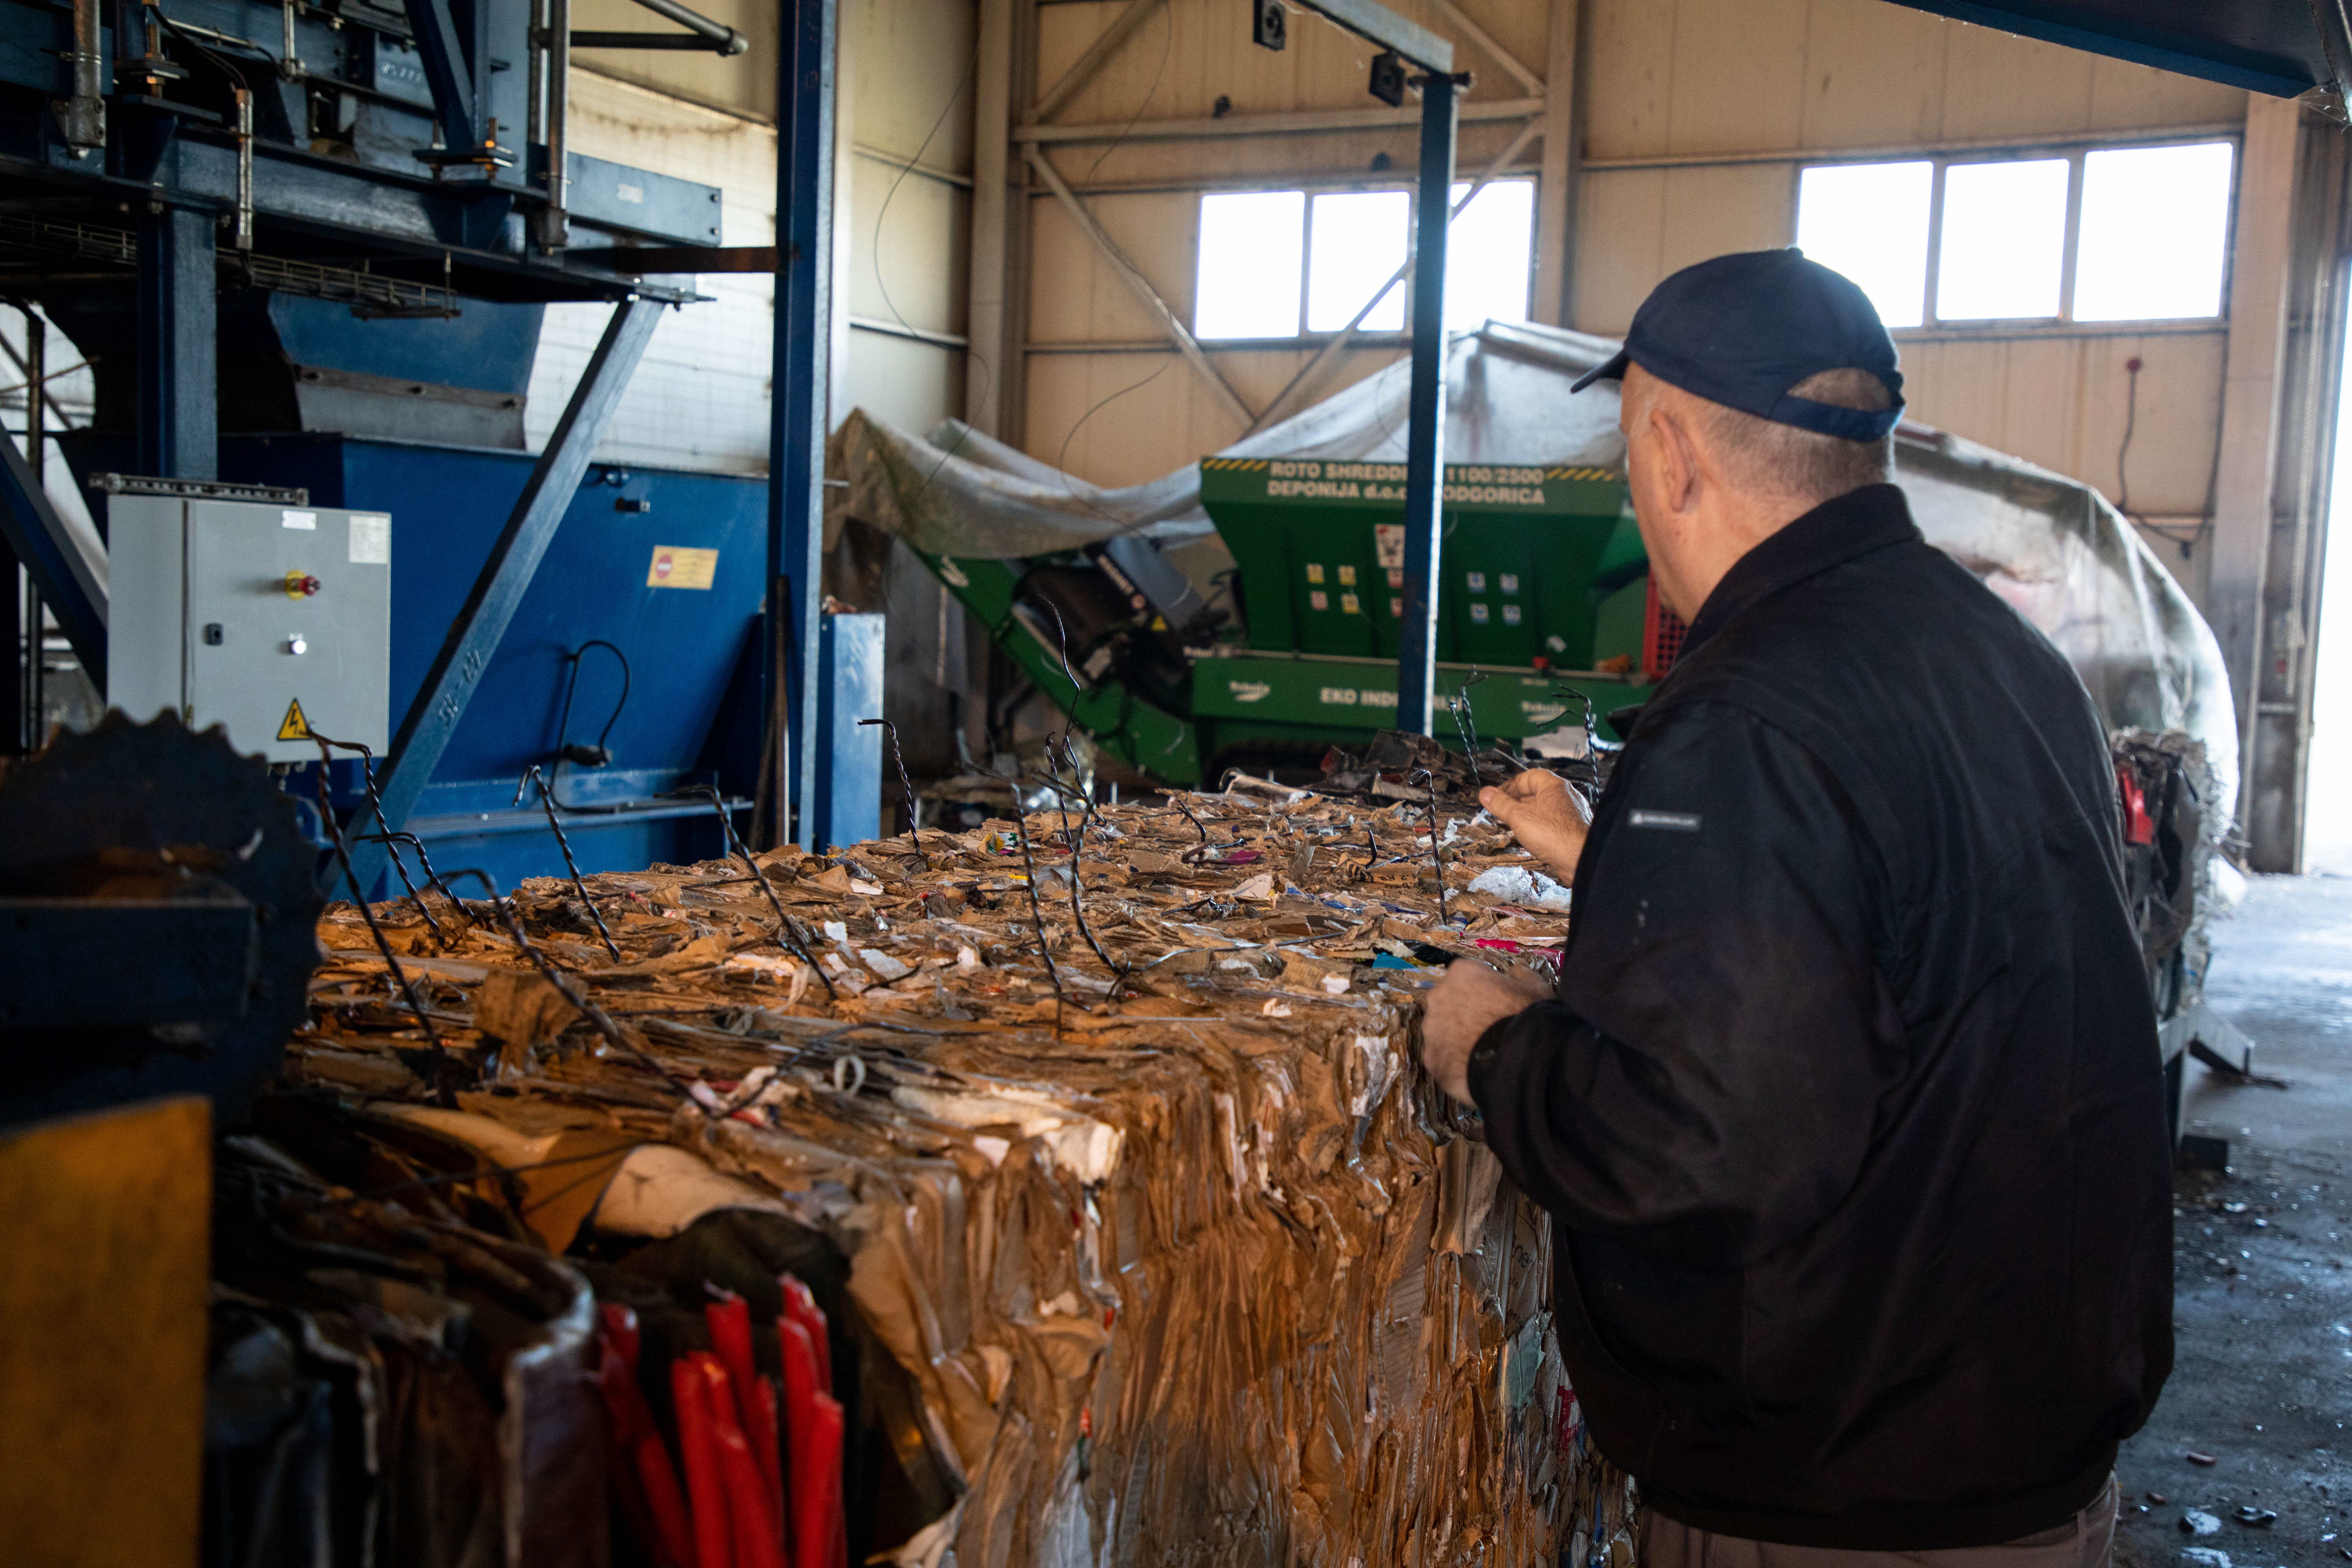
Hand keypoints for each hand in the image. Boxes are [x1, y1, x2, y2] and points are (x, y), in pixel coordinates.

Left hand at [1420, 959, 1553, 1104]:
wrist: (1516, 1062)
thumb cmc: (1525, 1017)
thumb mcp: (1536, 989)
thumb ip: (1523, 975)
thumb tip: (1518, 968)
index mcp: (1462, 972)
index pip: (1468, 976)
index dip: (1484, 990)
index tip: (1497, 1004)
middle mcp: (1438, 996)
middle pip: (1450, 1001)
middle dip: (1465, 1012)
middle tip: (1488, 1028)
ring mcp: (1431, 1028)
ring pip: (1442, 1030)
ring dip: (1457, 1037)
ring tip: (1481, 1052)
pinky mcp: (1430, 1058)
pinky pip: (1441, 1057)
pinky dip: (1453, 1062)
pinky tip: (1472, 1069)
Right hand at [1479, 768, 1590, 882]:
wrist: (1581, 858)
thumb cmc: (1552, 833)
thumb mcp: (1519, 816)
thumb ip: (1501, 804)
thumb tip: (1484, 793)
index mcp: (1554, 786)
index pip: (1529, 776)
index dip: (1511, 785)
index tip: (1498, 796)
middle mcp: (1565, 796)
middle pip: (1536, 793)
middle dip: (1517, 801)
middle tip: (1502, 812)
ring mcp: (1571, 814)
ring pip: (1544, 809)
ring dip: (1527, 815)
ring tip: (1513, 826)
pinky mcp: (1573, 830)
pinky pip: (1552, 823)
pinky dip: (1539, 827)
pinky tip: (1531, 838)